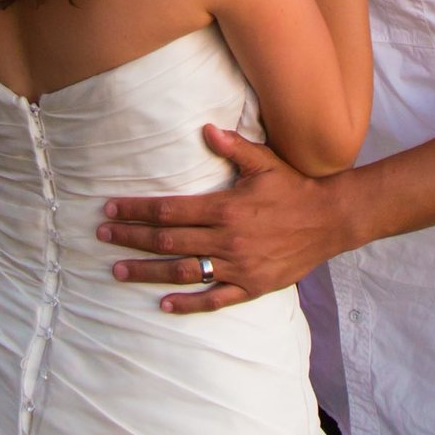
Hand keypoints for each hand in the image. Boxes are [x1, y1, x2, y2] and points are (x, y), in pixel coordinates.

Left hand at [100, 127, 350, 313]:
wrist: (331, 220)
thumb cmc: (294, 188)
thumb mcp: (265, 162)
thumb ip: (234, 148)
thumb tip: (206, 129)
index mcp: (226, 208)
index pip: (170, 210)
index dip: (137, 210)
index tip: (111, 209)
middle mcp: (227, 239)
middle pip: (168, 241)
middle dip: (131, 238)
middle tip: (103, 237)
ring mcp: (239, 266)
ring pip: (184, 272)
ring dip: (148, 272)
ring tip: (118, 271)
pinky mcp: (251, 287)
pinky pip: (215, 300)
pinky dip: (188, 304)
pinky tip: (164, 304)